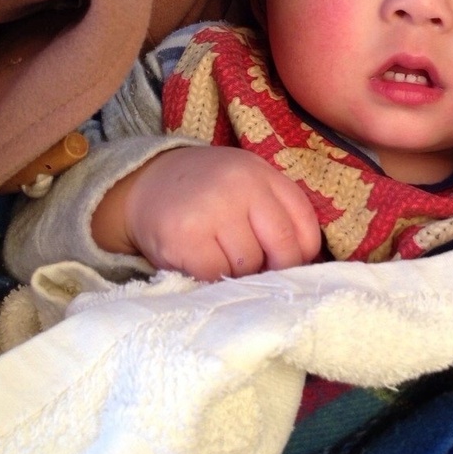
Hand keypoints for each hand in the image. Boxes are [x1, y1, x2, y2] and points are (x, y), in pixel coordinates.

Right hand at [92, 145, 321, 279]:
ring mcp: (211, 211)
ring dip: (237, 273)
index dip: (301, 256)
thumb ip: (279, 215)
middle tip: (254, 269)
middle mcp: (240, 187)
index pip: (304, 227)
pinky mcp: (184, 238)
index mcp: (262, 175)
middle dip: (272, 269)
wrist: (146, 183)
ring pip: (248, 267)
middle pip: (282, 250)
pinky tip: (200, 262)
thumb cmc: (209, 193)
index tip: (286, 265)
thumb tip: (306, 267)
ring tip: (220, 257)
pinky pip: (215, 275)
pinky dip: (210, 278)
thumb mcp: (249, 186)